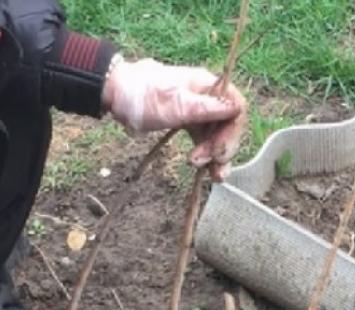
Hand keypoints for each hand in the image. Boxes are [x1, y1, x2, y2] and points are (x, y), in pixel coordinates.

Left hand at [103, 58, 247, 179]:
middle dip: (222, 149)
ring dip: (217, 157)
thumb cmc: (144, 96)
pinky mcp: (189, 122)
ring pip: (218, 136)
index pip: (236, 109)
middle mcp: (208, 98)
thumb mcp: (176, 105)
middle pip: (229, 126)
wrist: (118, 95)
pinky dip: (207, 156)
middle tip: (207, 164)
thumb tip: (235, 107)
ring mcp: (199, 111)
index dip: (232, 133)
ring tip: (213, 177)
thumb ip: (206, 108)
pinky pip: (205, 140)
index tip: (217, 151)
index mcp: (209, 86)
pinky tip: (207, 171)